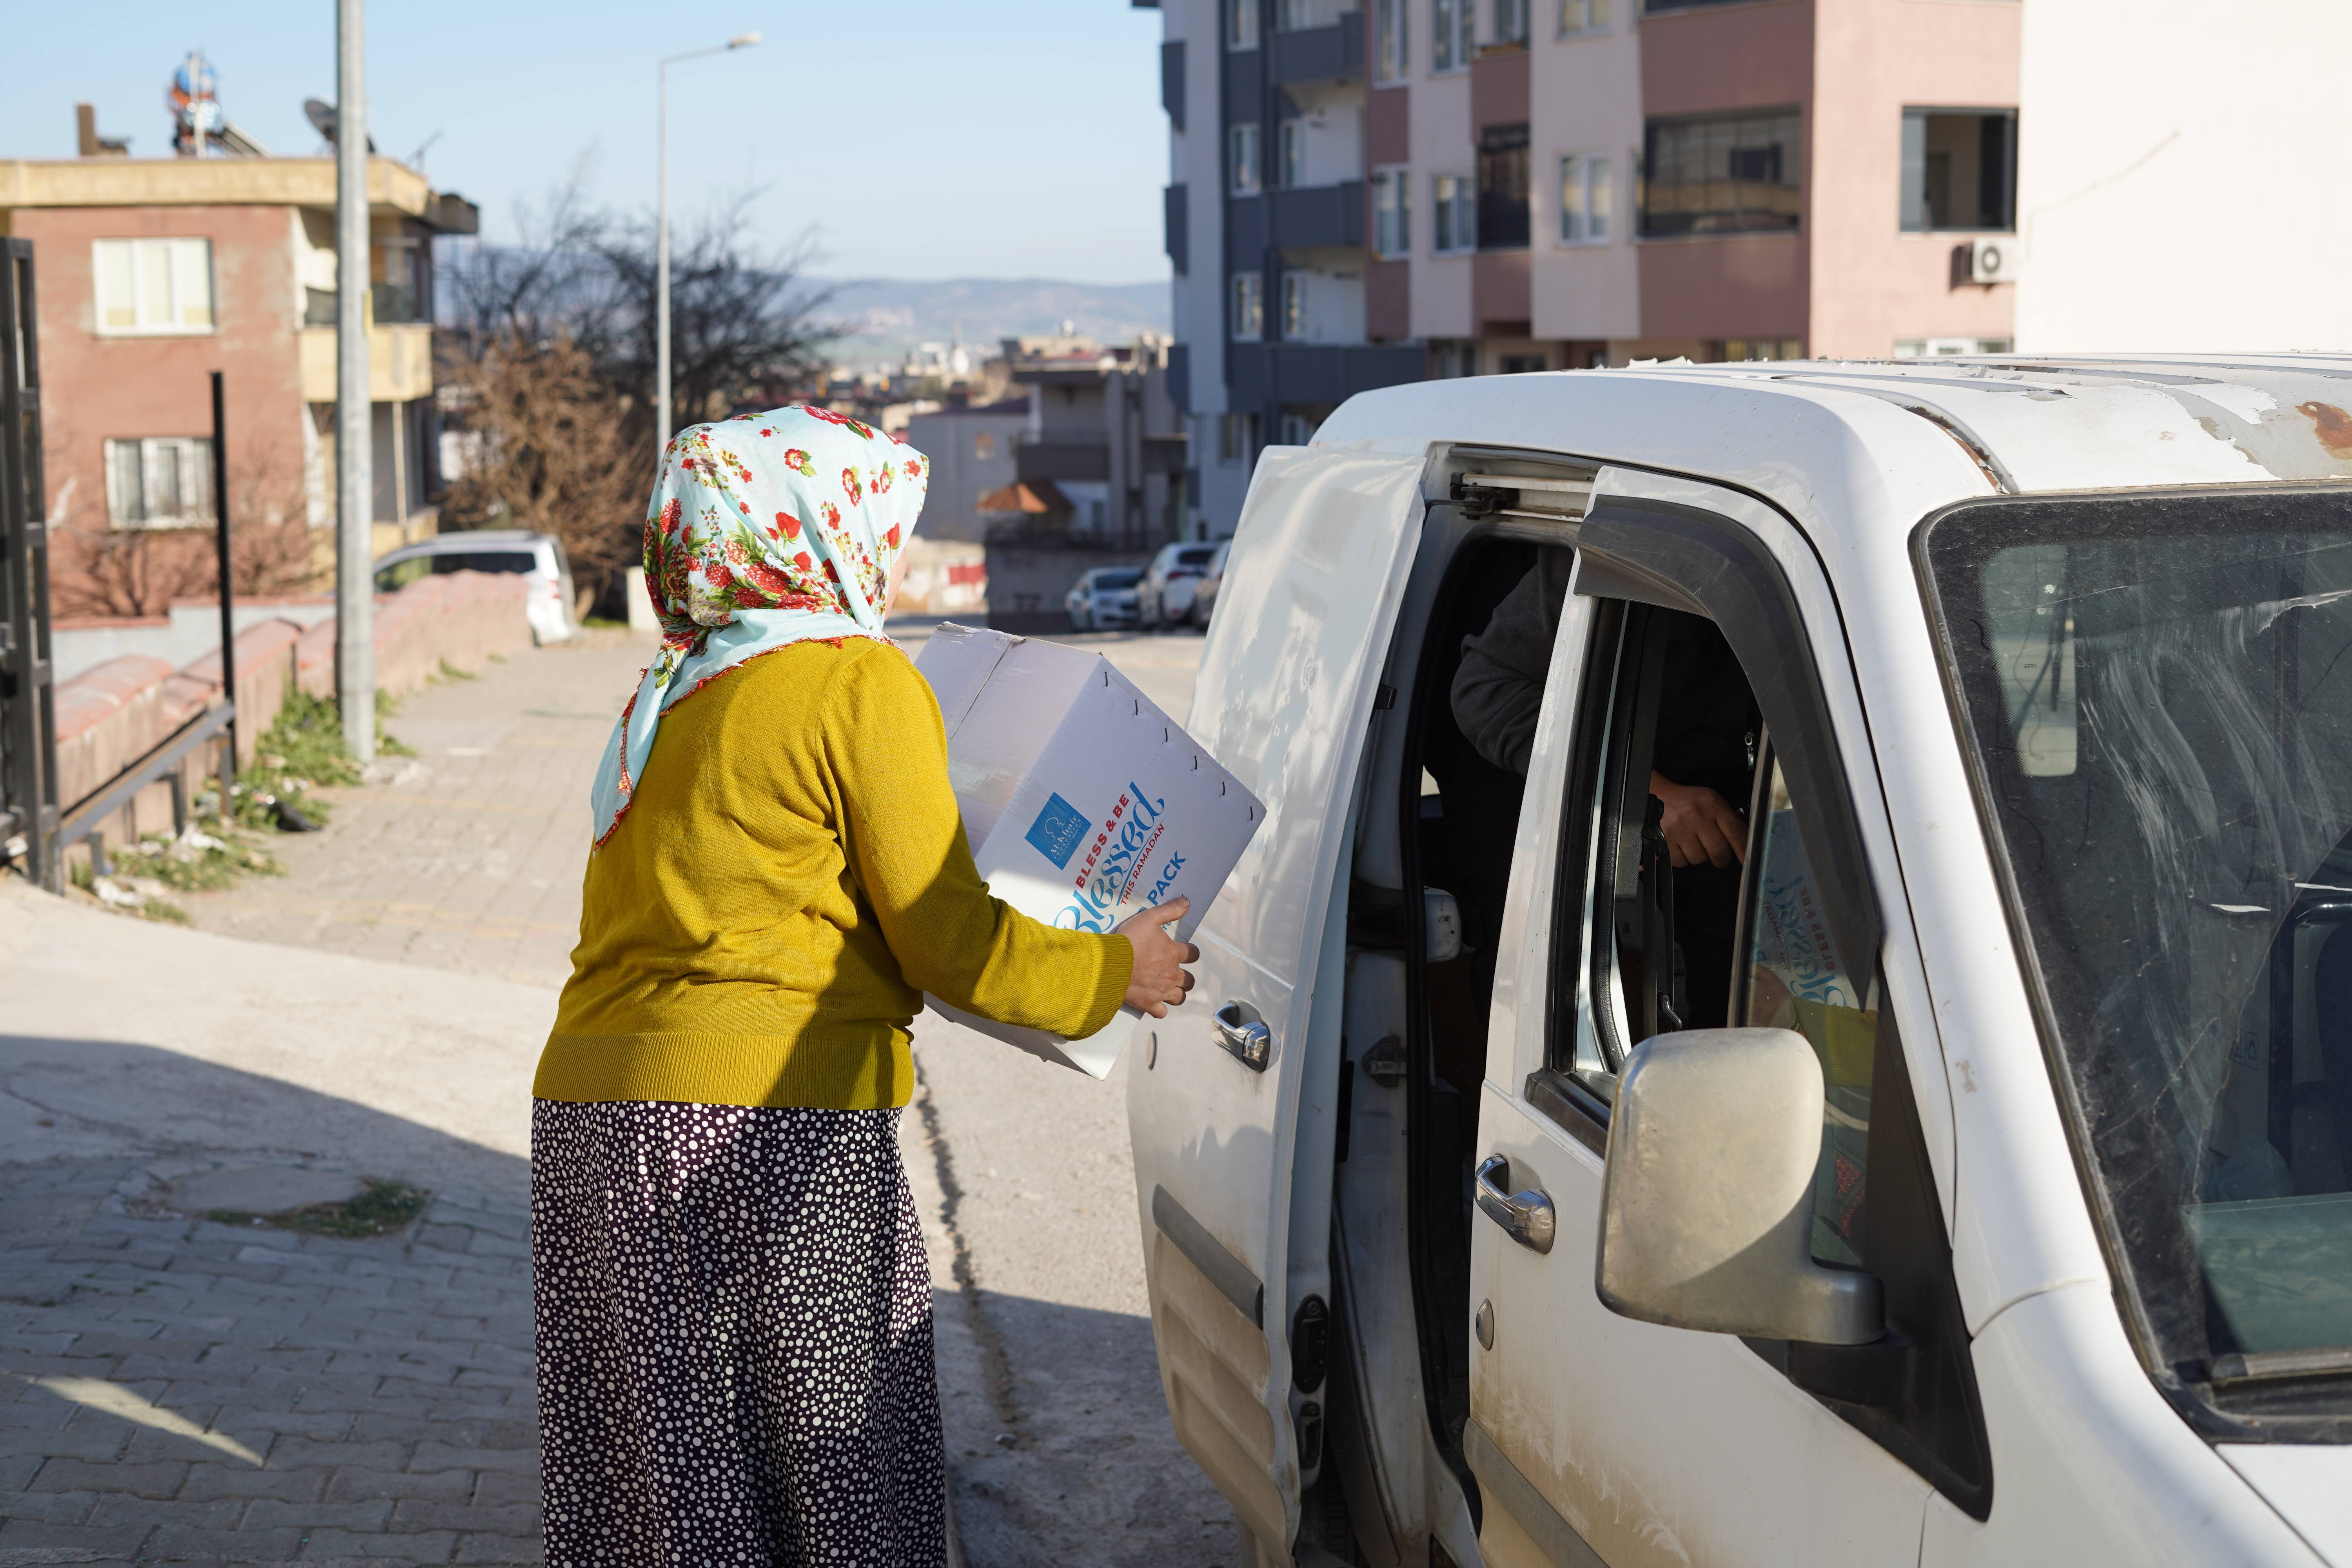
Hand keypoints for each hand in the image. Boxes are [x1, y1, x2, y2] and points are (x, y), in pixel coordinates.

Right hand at [1117, 898, 1199, 1017]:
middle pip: (1190, 980)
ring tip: (1166, 988)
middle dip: (1185, 977)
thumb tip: (1187, 902)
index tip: (1183, 951)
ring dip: (1176, 993)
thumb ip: (1169, 910)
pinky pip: (1161, 1012)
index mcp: (1174, 954)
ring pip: (1179, 997)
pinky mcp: (1149, 1004)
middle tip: (1173, 972)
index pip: (1193, 954)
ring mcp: (1161, 991)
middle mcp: (1172, 974)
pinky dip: (1159, 1009)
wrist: (1109, 965)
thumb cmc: (1129, 940)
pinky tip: (1153, 1003)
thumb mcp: (1149, 918)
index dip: (1190, 953)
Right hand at [1650, 773, 1746, 868]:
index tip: (1747, 861)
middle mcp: (1695, 815)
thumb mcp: (1710, 802)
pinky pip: (1681, 862)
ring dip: (1698, 856)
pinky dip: (1683, 858)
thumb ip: (1727, 821)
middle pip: (1718, 851)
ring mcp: (1679, 828)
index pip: (1735, 832)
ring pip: (1699, 859)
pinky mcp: (1664, 840)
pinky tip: (1680, 844)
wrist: (1656, 794)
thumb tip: (1744, 844)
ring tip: (1692, 842)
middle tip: (1718, 857)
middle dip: (1720, 859)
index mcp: (1711, 804)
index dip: (1743, 850)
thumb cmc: (1687, 802)